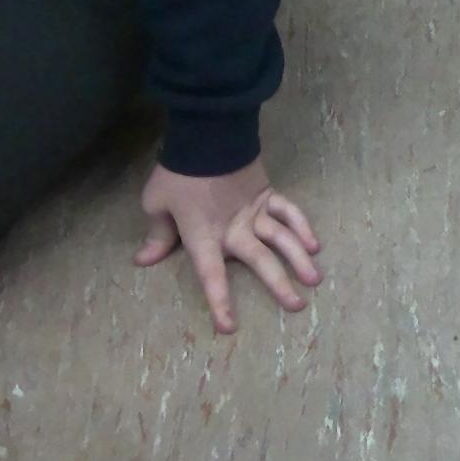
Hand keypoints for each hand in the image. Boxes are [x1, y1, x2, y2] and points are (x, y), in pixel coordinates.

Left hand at [137, 159, 321, 332]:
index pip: (212, 275)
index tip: (229, 327)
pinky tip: (314, 243)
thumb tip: (143, 261)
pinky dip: (301, 226)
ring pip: (281, 239)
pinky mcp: (266, 192)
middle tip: (297, 306)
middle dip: (279, 285)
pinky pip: (288, 211)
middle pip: (260, 261)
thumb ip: (158, 235)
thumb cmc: (177, 172)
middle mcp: (235, 228)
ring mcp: (255, 211)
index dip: (220, 302)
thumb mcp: (157, 204)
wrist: (206, 133)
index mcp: (204, 235)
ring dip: (299, 259)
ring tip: (316, 279)